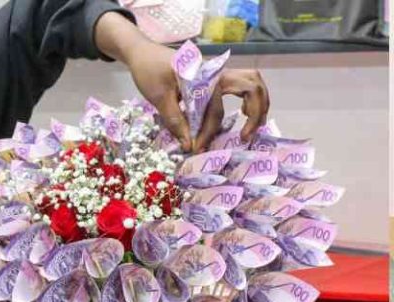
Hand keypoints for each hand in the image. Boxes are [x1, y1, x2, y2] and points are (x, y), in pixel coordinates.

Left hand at [94, 12, 270, 152]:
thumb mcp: (158, 98)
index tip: (197, 149)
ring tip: (251, 126)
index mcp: (202, 76)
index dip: (207, 133)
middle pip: (251, 86)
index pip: (214, 110)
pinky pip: (242, 83)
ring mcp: (218, 71)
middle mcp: (216, 71)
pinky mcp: (215, 76)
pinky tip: (243, 113)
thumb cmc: (148, 71)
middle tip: (245, 137)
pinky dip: (249, 97)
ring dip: (258, 102)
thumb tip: (189, 145)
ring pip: (252, 81)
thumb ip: (175, 120)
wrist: (142, 52)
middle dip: (255, 113)